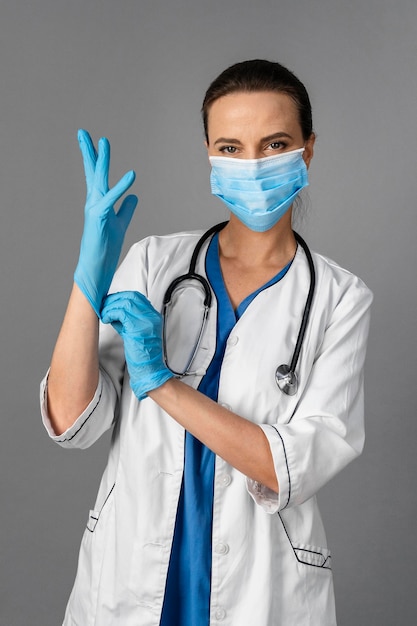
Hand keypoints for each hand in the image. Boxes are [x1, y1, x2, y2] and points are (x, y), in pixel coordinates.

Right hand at [74, 130, 137, 316]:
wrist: (96, 267)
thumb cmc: (105, 247)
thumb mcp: (121, 223)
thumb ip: (126, 209)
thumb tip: (133, 196)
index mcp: (98, 202)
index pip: (96, 176)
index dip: (95, 158)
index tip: (93, 141)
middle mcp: (94, 202)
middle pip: (92, 173)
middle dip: (89, 152)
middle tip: (82, 132)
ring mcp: (95, 209)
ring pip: (99, 180)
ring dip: (102, 161)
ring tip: (104, 142)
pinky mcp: (100, 219)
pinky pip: (112, 200)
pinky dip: (121, 187)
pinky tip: (131, 176)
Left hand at [101, 291, 173, 399]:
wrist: (150, 370)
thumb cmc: (142, 355)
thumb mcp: (135, 333)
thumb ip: (127, 321)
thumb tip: (113, 312)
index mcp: (153, 316)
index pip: (137, 297)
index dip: (122, 297)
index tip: (111, 302)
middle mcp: (151, 316)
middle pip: (131, 296)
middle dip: (114, 299)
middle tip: (104, 306)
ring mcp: (146, 321)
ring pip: (125, 302)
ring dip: (111, 306)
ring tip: (104, 314)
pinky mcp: (138, 328)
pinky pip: (121, 313)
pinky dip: (111, 313)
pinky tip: (106, 319)